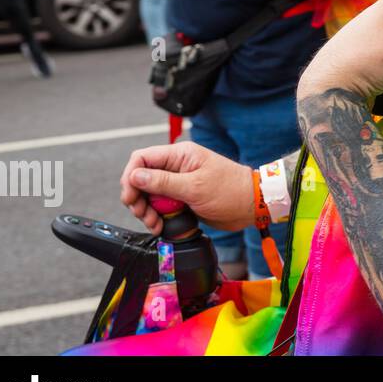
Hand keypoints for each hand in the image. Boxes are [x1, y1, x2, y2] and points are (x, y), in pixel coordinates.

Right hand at [120, 142, 253, 233]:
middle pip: (142, 179)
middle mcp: (176, 167)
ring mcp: (179, 183)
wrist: (252, 206)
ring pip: (149, 195)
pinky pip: (161, 206)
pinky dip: (157, 217)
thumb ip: (163, 182)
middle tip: (143, 214)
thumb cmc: (230, 191)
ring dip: (146, 210)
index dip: (131, 177)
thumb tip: (134, 176)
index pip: (142, 158)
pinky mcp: (182, 198)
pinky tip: (161, 226)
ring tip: (154, 224)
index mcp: (180, 155)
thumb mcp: (195, 187)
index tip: (130, 197)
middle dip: (137, 198)